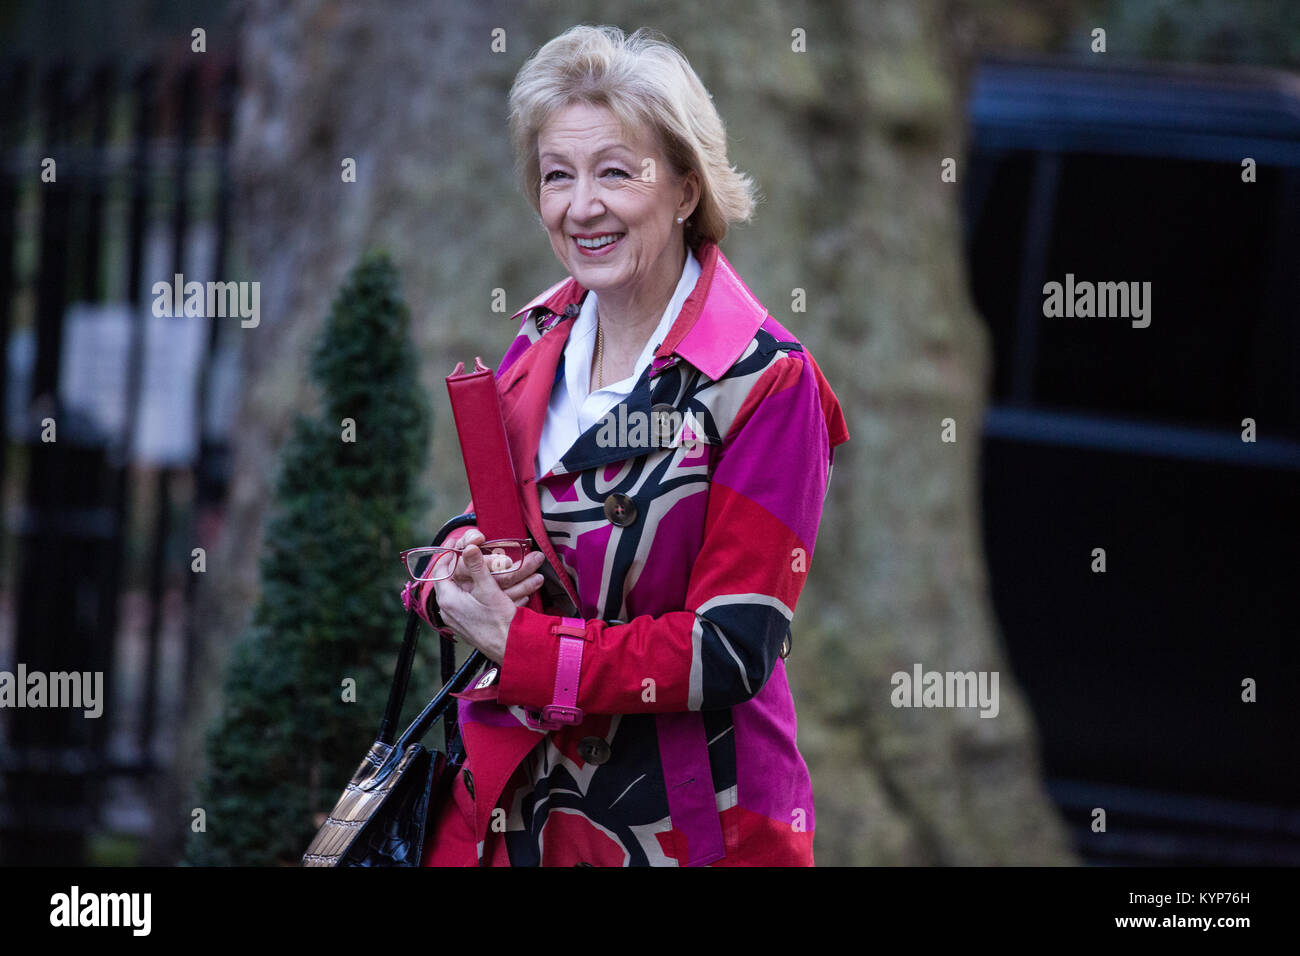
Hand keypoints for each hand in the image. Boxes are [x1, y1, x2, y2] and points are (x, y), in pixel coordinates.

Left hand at [432, 530, 546, 662]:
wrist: (511, 648)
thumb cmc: (500, 622)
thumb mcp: (488, 589)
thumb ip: (477, 566)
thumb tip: (468, 547)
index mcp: (448, 600)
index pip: (440, 570)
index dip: (448, 554)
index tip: (458, 545)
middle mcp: (448, 611)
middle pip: (449, 580)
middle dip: (461, 566)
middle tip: (471, 554)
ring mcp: (456, 620)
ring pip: (459, 592)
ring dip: (470, 579)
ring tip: (482, 568)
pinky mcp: (466, 625)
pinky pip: (466, 603)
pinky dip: (475, 592)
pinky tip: (489, 588)